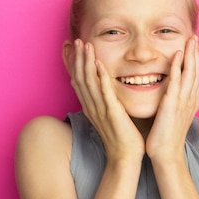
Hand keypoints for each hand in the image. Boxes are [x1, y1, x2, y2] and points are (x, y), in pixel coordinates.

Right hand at [70, 39, 144, 163]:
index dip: (74, 63)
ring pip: (88, 81)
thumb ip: (105, 100)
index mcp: (90, 106)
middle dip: (78, 58)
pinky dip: (101, 76)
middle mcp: (91, 106)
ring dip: (86, 61)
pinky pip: (104, 91)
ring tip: (85, 45)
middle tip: (77, 40)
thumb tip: (106, 88)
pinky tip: (99, 63)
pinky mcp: (112, 113)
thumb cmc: (121, 136)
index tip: (72, 48)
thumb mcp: (109, 115)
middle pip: (79, 77)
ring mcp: (100, 109)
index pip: (77, 81)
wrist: (125, 157)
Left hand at [146, 36, 198, 162]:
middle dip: (196, 53)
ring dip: (190, 55)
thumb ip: (175, 104)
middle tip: (195, 37)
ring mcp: (182, 102)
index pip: (196, 77)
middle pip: (197, 71)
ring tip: (191, 40)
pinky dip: (178, 67)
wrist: (166, 156)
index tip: (194, 47)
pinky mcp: (172, 104)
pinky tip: (177, 55)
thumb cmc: (167, 138)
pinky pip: (176, 82)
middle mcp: (190, 100)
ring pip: (190, 73)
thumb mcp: (175, 117)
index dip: (197, 60)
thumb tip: (172, 96)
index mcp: (191, 102)